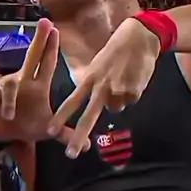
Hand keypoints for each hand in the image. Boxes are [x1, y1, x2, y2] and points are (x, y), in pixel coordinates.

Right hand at [0, 18, 76, 146]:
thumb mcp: (47, 131)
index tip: (55, 28)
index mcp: (38, 86)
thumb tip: (87, 147)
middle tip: (45, 23)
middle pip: (31, 56)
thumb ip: (65, 135)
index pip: (46, 63)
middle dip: (39, 39)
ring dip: (10, 100)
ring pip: (9, 83)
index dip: (50, 47)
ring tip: (9, 116)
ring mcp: (6, 85)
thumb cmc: (25, 125)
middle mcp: (23, 81)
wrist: (0, 133)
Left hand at [49, 17, 160, 157]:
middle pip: (89, 115)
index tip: (50, 130)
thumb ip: (95, 83)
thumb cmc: (118, 50)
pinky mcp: (134, 91)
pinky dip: (133, 93)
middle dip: (79, 135)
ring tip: (124, 80)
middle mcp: (101, 86)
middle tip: (71, 154)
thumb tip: (99, 102)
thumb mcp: (99, 64)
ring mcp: (118, 90)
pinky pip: (131, 100)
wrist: (140, 36)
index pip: (72, 100)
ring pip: (116, 107)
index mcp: (90, 78)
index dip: (61, 117)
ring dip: (119, 99)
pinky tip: (134, 78)